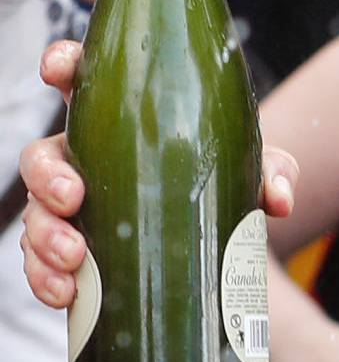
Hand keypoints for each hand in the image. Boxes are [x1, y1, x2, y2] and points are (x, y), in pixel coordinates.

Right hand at [19, 39, 297, 310]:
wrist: (225, 247)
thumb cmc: (225, 185)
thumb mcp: (251, 172)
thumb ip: (273, 171)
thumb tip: (278, 199)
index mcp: (119, 124)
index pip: (79, 83)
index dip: (60, 66)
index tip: (57, 71)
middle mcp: (86, 163)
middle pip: (42, 159)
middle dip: (46, 177)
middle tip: (72, 198)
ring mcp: (75, 211)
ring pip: (37, 215)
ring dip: (44, 236)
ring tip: (74, 259)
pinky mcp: (76, 257)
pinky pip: (43, 266)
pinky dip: (46, 280)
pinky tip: (66, 294)